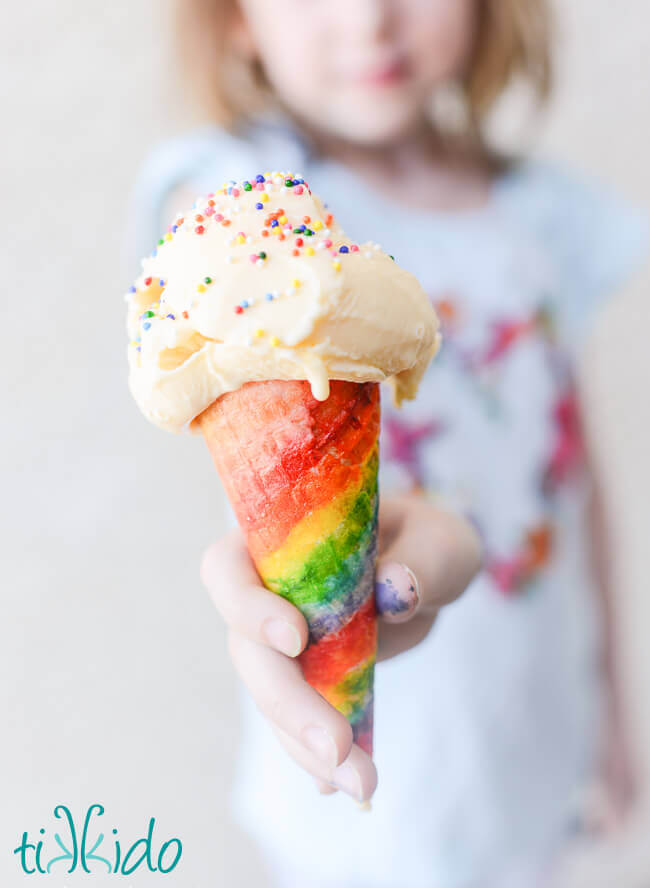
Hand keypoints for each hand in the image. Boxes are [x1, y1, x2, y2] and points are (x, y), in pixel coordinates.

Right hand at [200, 492, 482, 802]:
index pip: (227, 568)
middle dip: (287, 704)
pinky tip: (345, 786)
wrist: (430, 573)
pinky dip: (319, 756)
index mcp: (278, 540)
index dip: (246, 605)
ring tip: (361, 784)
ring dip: (305, 746)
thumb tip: (394, 592)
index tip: (297, 637)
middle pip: (247, 651)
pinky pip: (299, 723)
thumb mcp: (441, 539)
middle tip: (338, 747)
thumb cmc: (427, 540)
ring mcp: (282, 643)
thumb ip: (423, 559)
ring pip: (271, 699)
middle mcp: (266, 593)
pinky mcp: (307, 682)